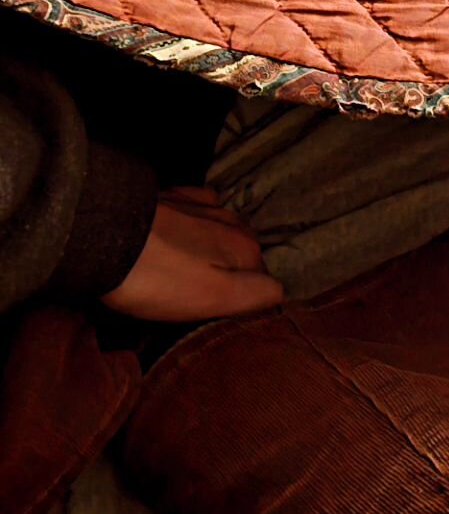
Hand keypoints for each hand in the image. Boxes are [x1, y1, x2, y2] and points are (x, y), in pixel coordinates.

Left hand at [102, 187, 282, 321]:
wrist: (100, 233)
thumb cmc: (155, 277)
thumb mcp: (211, 297)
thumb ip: (254, 295)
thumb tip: (282, 294)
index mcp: (245, 249)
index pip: (263, 283)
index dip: (244, 303)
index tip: (216, 318)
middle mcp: (234, 223)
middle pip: (244, 257)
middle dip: (231, 275)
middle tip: (197, 300)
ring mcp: (204, 205)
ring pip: (223, 233)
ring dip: (213, 250)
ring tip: (184, 271)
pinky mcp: (175, 195)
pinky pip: (199, 209)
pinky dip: (195, 222)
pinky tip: (176, 233)